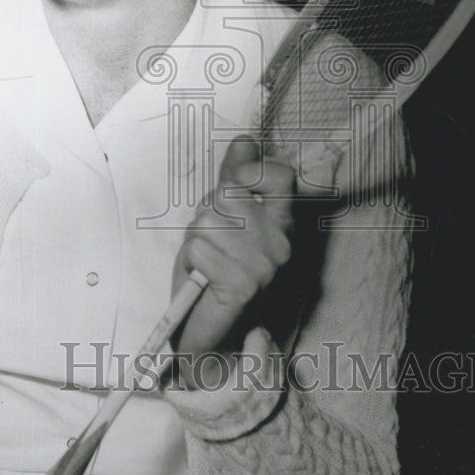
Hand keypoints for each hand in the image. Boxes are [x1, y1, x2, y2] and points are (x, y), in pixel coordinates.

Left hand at [171, 135, 294, 381]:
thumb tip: (245, 140)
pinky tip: (201, 278)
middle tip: (211, 240)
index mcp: (283, 225)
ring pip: (208, 220)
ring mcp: (264, 266)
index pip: (279, 174)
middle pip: (229, 195)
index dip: (248, 173)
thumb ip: (235, 180)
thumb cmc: (214, 272)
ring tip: (205, 261)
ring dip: (195, 238)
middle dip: (208, 213)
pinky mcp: (242, 286)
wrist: (209, 334)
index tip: (233, 187)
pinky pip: (200, 248)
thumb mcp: (225, 219)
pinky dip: (191, 260)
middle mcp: (281, 244)